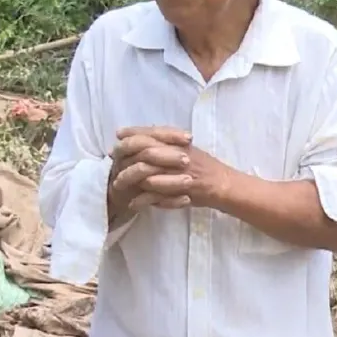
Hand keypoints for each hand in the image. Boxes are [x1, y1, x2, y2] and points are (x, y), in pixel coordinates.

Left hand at [111, 127, 235, 209]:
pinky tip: (132, 203)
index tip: (119, 134)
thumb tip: (148, 136)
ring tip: (117, 184)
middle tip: (112, 159)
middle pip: (145, 150)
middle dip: (125, 155)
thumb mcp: (189, 148)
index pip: (152, 132)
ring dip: (129, 179)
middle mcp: (178, 155)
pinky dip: (141, 200)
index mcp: (180, 143)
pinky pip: (155, 195)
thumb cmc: (207, 166)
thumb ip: (170, 142)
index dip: (133, 132)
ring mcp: (178, 173)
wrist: (223, 185)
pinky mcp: (179, 191)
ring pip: (146, 173)